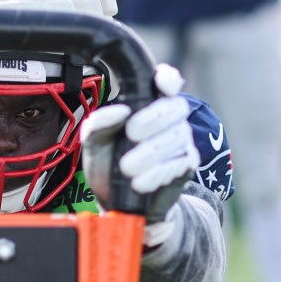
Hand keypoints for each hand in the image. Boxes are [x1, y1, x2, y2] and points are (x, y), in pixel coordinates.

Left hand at [80, 63, 199, 223]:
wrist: (118, 202)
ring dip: (150, 153)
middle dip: (153, 119)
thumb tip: (119, 111)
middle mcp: (169, 119)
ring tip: (127, 168)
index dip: (168, 79)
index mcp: (146, 105)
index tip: (160, 85)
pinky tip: (139, 183)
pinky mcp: (186, 166)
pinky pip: (179, 163)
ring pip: (178, 136)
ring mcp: (181, 141)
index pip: (167, 81)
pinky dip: (156, 173)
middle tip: (131, 134)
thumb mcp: (94, 143)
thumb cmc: (108, 163)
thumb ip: (99, 124)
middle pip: (176, 107)